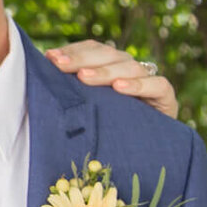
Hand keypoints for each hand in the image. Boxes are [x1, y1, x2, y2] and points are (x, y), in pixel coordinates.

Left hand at [46, 38, 178, 118]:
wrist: (146, 156)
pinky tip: (119, 88)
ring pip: (129, 67)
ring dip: (105, 72)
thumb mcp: (86, 109)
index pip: (93, 49)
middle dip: (82, 59)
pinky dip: (138, 85)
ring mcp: (149, 82)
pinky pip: (157, 85)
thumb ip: (70, 91)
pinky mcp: (166, 98)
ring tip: (84, 77)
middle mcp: (130, 70)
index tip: (50, 57)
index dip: (73, 51)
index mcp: (111, 67)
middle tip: (59, 65)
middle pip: (108, 54)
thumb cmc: (107, 131)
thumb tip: (40, 72)